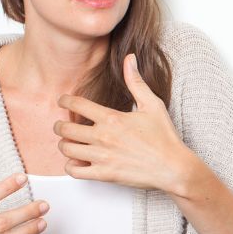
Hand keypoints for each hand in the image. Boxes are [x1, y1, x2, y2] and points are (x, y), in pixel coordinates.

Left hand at [55, 53, 198, 192]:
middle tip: (62, 125)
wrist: (173, 167)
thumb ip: (136, 82)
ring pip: (66, 149)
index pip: (76, 104)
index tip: (63, 101)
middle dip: (59, 125)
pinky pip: (74, 171)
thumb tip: (129, 58)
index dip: (65, 100)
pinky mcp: (104, 174)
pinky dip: (71, 166)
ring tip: (70, 143)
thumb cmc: (164, 137)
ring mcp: (102, 157)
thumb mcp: (153, 104)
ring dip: (65, 145)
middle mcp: (103, 137)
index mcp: (112, 118)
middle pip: (65, 129)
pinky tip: (78, 161)